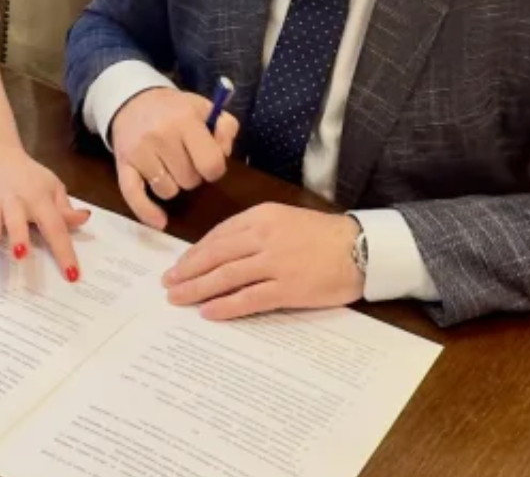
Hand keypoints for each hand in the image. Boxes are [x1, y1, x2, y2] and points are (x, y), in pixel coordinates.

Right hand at [0, 145, 91, 280]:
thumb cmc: (29, 176)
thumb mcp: (52, 187)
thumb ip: (65, 208)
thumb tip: (84, 220)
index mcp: (40, 199)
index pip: (55, 227)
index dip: (64, 252)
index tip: (72, 274)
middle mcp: (17, 201)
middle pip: (18, 220)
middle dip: (18, 236)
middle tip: (21, 254)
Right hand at [110, 88, 239, 229]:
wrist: (133, 102)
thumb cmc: (175, 110)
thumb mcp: (206, 108)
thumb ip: (226, 128)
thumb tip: (223, 155)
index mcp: (185, 120)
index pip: (212, 164)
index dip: (215, 168)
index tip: (208, 161)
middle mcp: (161, 135)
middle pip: (190, 181)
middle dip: (192, 174)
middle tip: (184, 158)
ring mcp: (140, 151)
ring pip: (168, 191)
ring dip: (172, 184)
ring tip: (167, 165)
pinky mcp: (122, 165)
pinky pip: (135, 197)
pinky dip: (148, 212)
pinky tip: (160, 221)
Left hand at [163, 204, 363, 320]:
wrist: (362, 249)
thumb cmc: (324, 235)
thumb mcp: (285, 219)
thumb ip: (254, 231)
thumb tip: (221, 251)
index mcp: (262, 217)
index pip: (218, 235)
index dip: (195, 252)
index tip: (179, 264)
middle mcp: (264, 237)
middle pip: (215, 256)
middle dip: (187, 271)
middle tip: (167, 283)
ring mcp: (275, 264)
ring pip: (225, 277)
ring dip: (197, 289)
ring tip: (178, 298)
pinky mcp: (287, 289)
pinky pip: (248, 299)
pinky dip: (225, 306)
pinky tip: (209, 312)